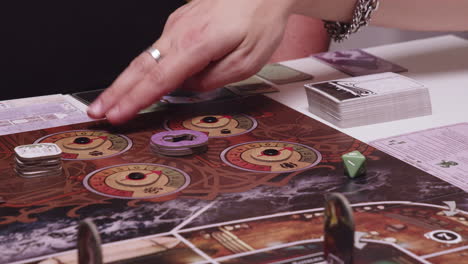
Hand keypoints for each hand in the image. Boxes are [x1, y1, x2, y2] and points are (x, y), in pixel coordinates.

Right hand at [87, 0, 295, 123]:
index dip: (135, 100)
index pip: (158, 79)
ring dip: (125, 81)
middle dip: (116, 92)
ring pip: (145, 57)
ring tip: (110, 100)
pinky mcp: (181, 22)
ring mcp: (177, 25)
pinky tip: (136, 81)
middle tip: (97, 110)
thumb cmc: (259, 19)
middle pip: (140, 67)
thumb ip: (213, 79)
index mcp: (195, 44)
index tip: (116, 115)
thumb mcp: (247, 61)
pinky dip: (143, 67)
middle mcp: (180, 32)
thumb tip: (188, 86)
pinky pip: (159, 49)